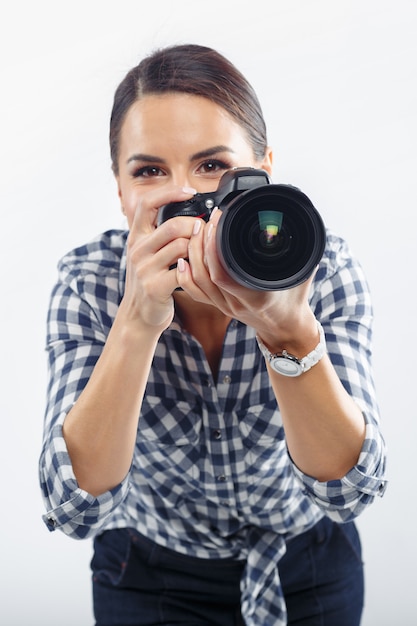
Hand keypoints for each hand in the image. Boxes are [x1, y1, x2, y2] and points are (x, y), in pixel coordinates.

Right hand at [120, 186, 196, 330]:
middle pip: (173, 226)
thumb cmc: (150, 281)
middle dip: (195, 226)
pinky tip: (196, 271)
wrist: (138, 315)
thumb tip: (192, 217)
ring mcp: (144, 269)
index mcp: (136, 237)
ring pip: (181, 247)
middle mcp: (137, 249)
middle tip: (205, 232)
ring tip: (202, 253)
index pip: (147, 203)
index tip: (190, 192)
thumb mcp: (147, 254)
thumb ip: (161, 235)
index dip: (170, 193)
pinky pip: (183, 271)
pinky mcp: (154, 287)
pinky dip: (194, 270)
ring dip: (198, 249)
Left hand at [176, 208, 318, 347]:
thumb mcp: (303, 273)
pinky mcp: (219, 306)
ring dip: (192, 255)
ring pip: (197, 282)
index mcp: (257, 296)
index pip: (224, 272)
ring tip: (196, 231)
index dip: (214, 246)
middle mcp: (237, 303)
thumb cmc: (295, 300)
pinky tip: (182, 258)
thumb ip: (301, 251)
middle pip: (206, 274)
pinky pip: (195, 292)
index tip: (218, 221)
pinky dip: (185, 275)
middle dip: (200, 244)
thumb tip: (305, 225)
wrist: (287, 328)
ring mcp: (225, 306)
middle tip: (205, 220)